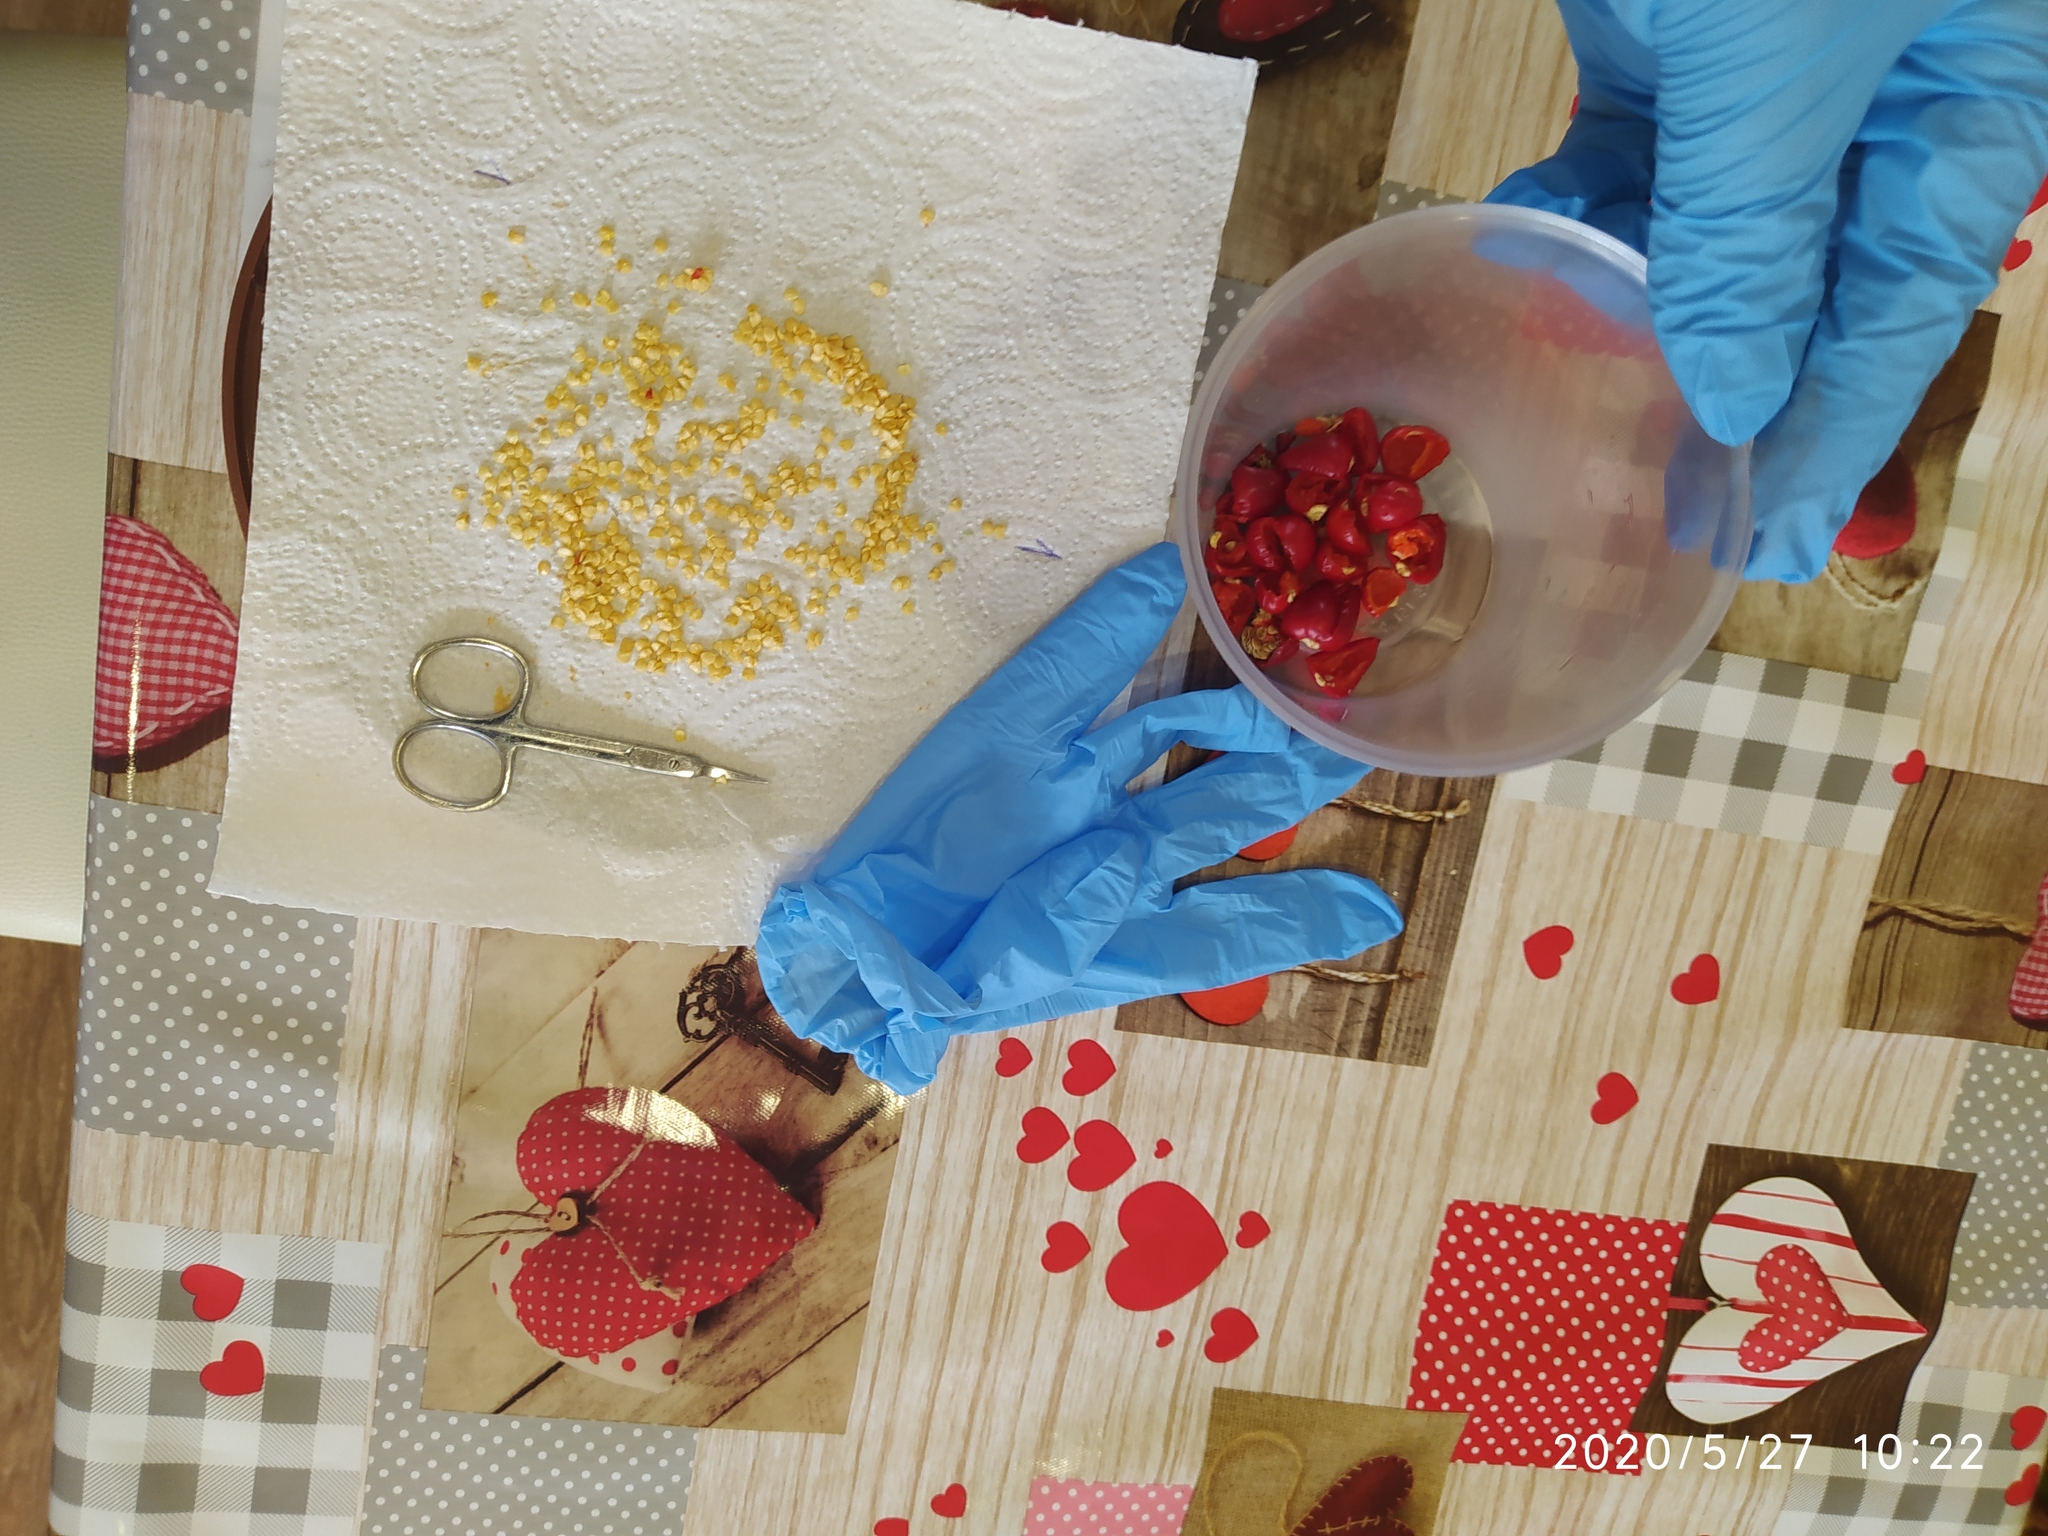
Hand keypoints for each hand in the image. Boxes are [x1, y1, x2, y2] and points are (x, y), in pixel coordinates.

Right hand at [754, 543, 1402, 1093]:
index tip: (1377, 911)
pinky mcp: (1008, 729)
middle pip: (1224, 803)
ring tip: (1293, 678)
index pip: (1230, 923)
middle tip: (1356, 743)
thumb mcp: (978, 979)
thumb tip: (1097, 874)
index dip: (1304, 915)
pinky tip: (1156, 576)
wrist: (837, 944)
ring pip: (1169, 731)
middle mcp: (1111, 854)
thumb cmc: (916, 981)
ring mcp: (1066, 789)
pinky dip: (1111, 618)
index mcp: (1125, 933)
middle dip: (1292, 776)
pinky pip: (1068, 666)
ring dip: (1234, 708)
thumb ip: (1038, 938)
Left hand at [1487, 0, 2047, 580]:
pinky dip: (1577, 210)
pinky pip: (1627, 161)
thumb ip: (1752, 225)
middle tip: (1674, 514)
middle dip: (1732, 396)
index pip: (1903, 311)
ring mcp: (1773, 73)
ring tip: (1571, 385)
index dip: (1834, 439)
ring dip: (1632, 304)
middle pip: (1810, 289)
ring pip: (1703, 231)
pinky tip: (1527, 249)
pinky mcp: (1673, 43)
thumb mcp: (1775, 61)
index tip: (1776, 545)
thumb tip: (1737, 394)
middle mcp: (1882, 102)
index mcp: (1965, 103)